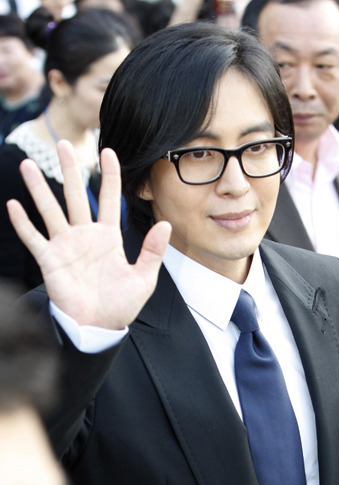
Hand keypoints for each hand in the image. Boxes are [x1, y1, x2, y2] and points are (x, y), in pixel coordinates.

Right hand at [7, 140, 170, 329]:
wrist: (98, 327)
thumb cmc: (121, 305)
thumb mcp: (143, 279)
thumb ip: (152, 252)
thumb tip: (166, 224)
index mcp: (108, 237)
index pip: (108, 199)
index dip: (109, 175)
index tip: (108, 151)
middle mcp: (84, 236)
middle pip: (75, 196)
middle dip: (69, 170)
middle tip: (64, 144)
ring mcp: (65, 246)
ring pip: (50, 210)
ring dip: (38, 188)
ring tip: (28, 163)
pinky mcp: (49, 261)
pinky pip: (33, 239)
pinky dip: (23, 223)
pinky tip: (14, 205)